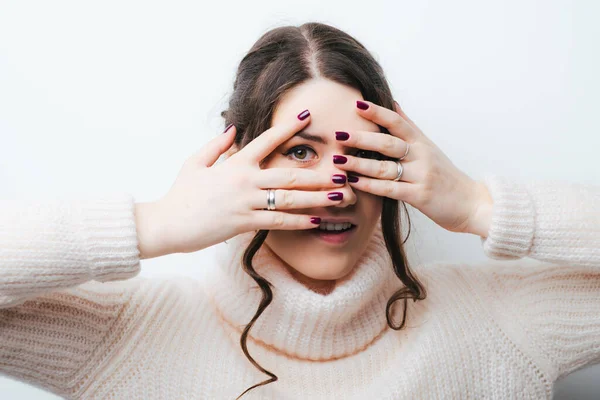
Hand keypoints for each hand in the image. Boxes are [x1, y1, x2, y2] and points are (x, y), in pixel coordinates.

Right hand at [137, 109, 345, 257]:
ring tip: (339, 195)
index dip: (289, 127)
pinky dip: (298, 221)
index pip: (267, 140)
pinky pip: (277, 221)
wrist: (167, 223)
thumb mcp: (194, 163)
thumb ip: (216, 146)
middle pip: (289, 174)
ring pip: (289, 199)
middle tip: (343, 171)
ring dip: (317, 197)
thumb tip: (233, 129)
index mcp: (235, 163)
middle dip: (319, 173)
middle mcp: (245, 180)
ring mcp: (246, 202)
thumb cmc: (181, 194)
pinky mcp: (244, 223)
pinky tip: (316, 220)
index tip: (309, 116)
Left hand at [334, 100, 487, 234]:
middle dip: (362, 137)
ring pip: (386, 167)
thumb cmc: (446, 176)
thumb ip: (409, 127)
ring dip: (360, 163)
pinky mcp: (419, 196)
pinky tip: (354, 182)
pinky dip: (371, 185)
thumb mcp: (429, 147)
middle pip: (388, 143)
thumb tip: (392, 104)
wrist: (471, 204)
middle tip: (338, 133)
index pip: (397, 122)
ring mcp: (421, 176)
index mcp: (421, 142)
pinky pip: (391, 189)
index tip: (356, 104)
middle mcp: (421, 156)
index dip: (377, 112)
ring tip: (338, 159)